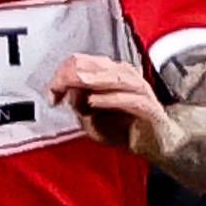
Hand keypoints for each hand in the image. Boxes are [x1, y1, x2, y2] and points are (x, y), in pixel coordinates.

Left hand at [46, 52, 177, 163]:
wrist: (153, 144)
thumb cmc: (122, 129)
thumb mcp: (89, 118)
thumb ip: (78, 102)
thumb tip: (67, 89)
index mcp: (109, 72)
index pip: (80, 61)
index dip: (61, 75)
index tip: (52, 95)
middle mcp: (124, 75)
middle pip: (93, 64)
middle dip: (71, 76)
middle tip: (56, 93)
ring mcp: (139, 89)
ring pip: (115, 76)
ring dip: (93, 80)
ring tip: (76, 83)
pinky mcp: (149, 107)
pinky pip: (130, 99)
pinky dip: (110, 99)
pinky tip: (94, 102)